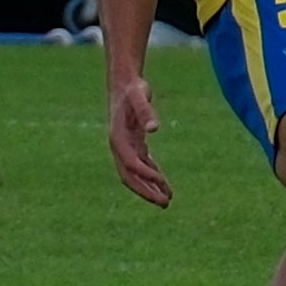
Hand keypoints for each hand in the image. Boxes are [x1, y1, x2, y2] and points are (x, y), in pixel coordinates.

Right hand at [107, 76, 172, 207]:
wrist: (124, 82)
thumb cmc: (133, 88)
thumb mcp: (140, 96)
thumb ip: (146, 111)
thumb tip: (154, 129)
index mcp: (118, 138)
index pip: (131, 164)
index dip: (146, 175)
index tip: (162, 182)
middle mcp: (119, 146)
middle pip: (130, 176)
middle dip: (146, 191)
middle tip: (165, 203)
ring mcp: (125, 146)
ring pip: (136, 174)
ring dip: (150, 187)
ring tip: (167, 199)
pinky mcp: (133, 143)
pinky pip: (142, 164)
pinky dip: (152, 174)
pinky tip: (163, 182)